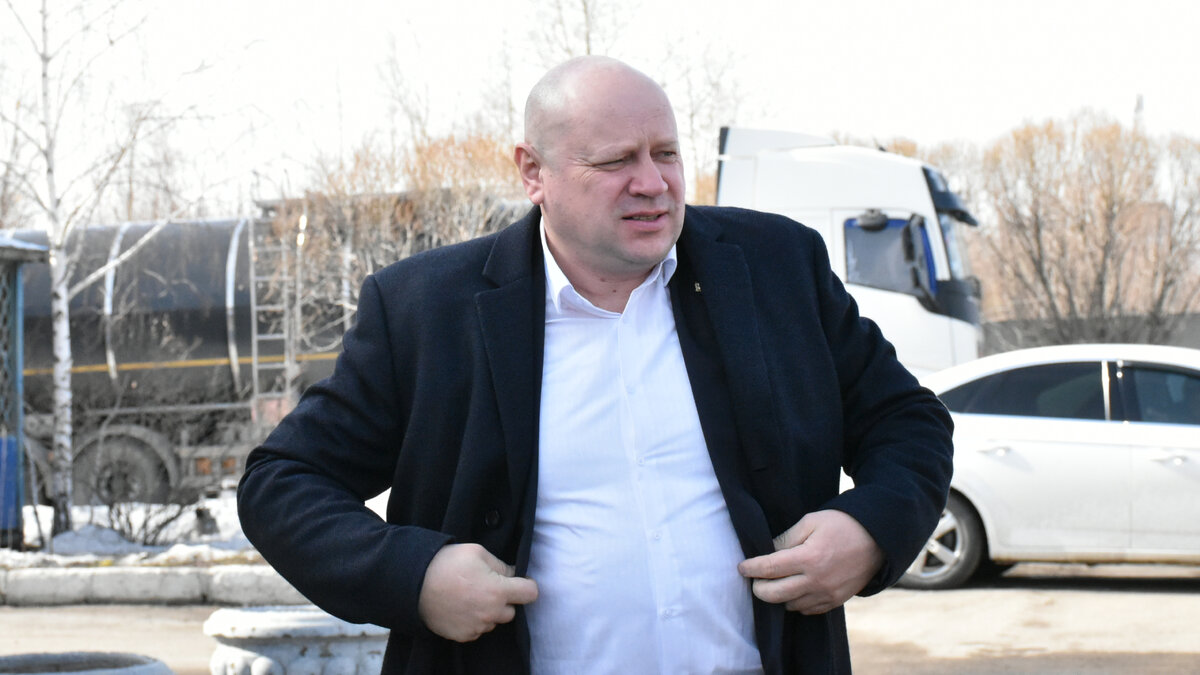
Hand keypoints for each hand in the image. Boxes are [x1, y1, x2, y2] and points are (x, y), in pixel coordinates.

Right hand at [417, 543, 538, 641]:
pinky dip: (474, 620)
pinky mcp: (463, 635)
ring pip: (494, 620)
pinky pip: (478, 629)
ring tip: (469, 595)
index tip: (519, 582)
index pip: (530, 593)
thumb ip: (501, 564)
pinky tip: (461, 606)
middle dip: (504, 599)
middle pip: (512, 610)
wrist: (413, 584)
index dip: (527, 585)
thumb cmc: (446, 564)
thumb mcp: (477, 552)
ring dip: (489, 611)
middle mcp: (490, 613)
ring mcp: (477, 627)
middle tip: (487, 586)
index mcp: (498, 591)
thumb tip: (513, 573)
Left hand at [737, 509, 882, 614]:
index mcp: (808, 558)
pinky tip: (794, 590)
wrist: (878, 540)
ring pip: (789, 605)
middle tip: (754, 578)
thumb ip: (786, 538)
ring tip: (775, 582)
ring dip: (777, 596)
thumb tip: (766, 552)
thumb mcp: (811, 521)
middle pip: (773, 594)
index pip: (768, 568)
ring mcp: (826, 594)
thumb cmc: (842, 525)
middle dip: (758, 588)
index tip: (741, 567)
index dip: (750, 568)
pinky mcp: (835, 601)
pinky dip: (795, 603)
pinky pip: (807, 610)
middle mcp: (816, 581)